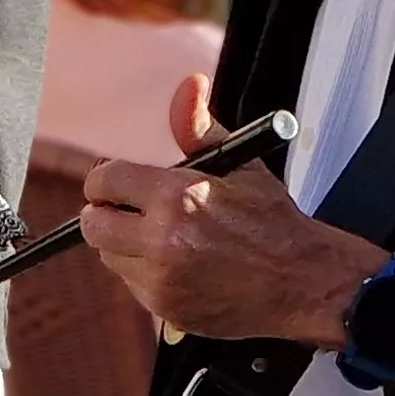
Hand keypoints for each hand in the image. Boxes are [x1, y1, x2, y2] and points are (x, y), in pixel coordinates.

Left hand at [77, 74, 387, 344]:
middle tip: (131, 210)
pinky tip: (180, 264)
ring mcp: (162, 281)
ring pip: (110, 256)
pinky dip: (146, 273)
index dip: (107, 179)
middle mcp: (163, 241)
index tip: (119, 183)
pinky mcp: (166, 310)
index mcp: (178, 197)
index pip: (103, 182)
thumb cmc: (271, 221)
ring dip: (126, 244)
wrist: (301, 282)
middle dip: (107, 212)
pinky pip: (133, 284)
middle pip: (93, 224)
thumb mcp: (240, 164)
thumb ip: (199, 126)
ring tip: (165, 237)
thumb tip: (189, 85)